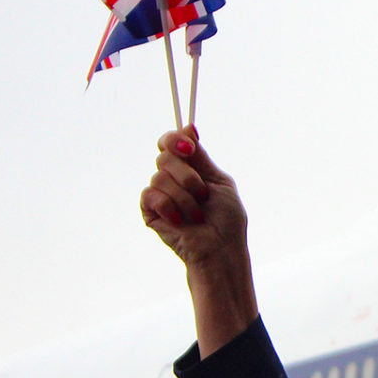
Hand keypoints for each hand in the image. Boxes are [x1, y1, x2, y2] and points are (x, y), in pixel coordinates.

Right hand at [141, 127, 246, 268]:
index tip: (189, 147)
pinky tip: (181, 221)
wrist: (220, 249)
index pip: (171, 142)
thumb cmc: (226, 220)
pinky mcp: (150, 211)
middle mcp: (173, 178)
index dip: (176, 140)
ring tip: (197, 215)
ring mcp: (160, 194)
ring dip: (185, 198)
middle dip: (188, 176)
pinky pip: (151, 195)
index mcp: (190, 168)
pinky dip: (170, 207)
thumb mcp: (218, 181)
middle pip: (165, 156)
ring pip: (160, 177)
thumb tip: (189, 127)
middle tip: (203, 195)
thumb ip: (201, 157)